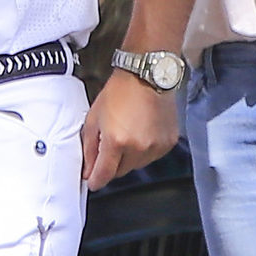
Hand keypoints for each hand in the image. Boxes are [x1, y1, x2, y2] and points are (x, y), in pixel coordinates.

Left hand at [81, 72, 179, 191]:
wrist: (147, 75)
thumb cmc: (121, 91)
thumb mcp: (94, 118)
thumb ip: (89, 147)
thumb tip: (88, 169)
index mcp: (116, 141)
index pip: (104, 175)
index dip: (95, 180)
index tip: (92, 181)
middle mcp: (138, 147)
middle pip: (120, 172)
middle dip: (112, 163)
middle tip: (111, 143)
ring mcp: (155, 146)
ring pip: (137, 165)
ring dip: (129, 156)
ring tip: (129, 131)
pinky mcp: (167, 143)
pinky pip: (152, 156)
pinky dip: (145, 149)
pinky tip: (142, 131)